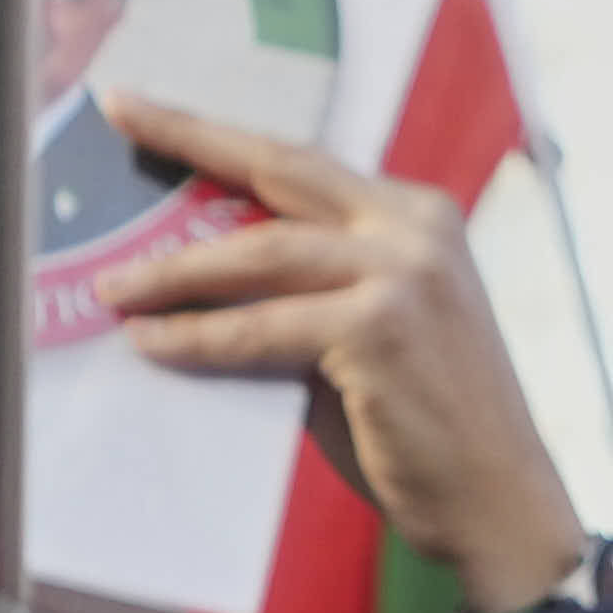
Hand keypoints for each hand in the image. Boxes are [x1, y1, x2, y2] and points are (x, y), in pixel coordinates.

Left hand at [90, 102, 596, 612]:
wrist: (499, 505)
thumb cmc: (425, 431)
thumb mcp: (367, 336)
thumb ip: (307, 295)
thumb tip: (207, 279)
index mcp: (415, 215)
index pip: (302, 163)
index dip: (221, 134)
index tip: (151, 107)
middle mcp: (414, 227)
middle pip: (279, 168)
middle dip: (190, 138)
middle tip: (119, 116)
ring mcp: (404, 272)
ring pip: (260, 252)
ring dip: (175, 271)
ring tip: (114, 288)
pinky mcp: (382, 327)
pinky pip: (263, 327)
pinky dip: (202, 337)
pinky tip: (153, 343)